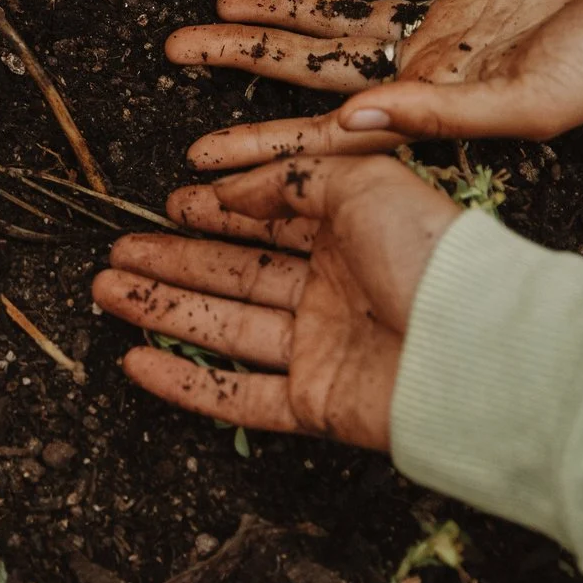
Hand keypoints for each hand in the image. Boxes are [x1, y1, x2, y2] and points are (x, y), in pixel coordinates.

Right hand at [94, 155, 459, 448]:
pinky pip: (239, 394)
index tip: (169, 204)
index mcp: (349, 236)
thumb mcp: (362, 182)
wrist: (477, 346)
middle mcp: (332, 291)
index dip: (216, 214)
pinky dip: (184, 382)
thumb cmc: (432, 254)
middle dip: (172, 260)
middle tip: (117, 251)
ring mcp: (321, 349)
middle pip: (233, 274)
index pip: (266, 222)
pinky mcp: (315, 403)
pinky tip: (136, 362)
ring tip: (105, 290)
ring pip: (223, 328)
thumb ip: (289, 180)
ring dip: (162, 309)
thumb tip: (227, 192)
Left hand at [169, 0, 582, 169]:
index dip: (261, 147)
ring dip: (285, 9)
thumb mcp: (529, 103)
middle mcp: (437, 67)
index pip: (326, 134)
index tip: (194, 161)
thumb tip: (352, 123)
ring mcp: (457, 19)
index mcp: (438, 105)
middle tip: (171, 52)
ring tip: (220, 4)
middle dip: (243, 64)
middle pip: (316, 67)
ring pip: (347, 14)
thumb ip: (441, 115)